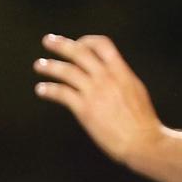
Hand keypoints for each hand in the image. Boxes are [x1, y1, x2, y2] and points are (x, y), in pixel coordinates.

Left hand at [34, 34, 160, 162]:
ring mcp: (95, 92)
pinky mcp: (85, 109)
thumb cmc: (142, 120)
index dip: (87, 41)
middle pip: (80, 52)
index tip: (78, 43)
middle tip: (48, 40)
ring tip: (39, 65)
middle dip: (62, 45)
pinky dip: (49, 90)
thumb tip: (110, 73)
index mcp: (122, 71)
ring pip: (67, 71)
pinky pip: (62, 94)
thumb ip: (121, 78)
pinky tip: (42, 89)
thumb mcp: (135, 90)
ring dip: (50, 66)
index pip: (102, 45)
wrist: (143, 141)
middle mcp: (106, 77)